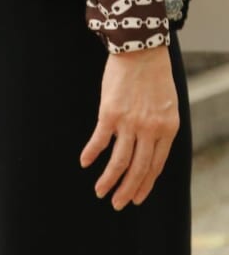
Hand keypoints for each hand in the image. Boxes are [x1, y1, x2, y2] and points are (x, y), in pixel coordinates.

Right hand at [80, 46, 178, 209]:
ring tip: (100, 192)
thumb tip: (147, 150)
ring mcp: (131, 123)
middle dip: (127, 190)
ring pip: (119, 161)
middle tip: (117, 204)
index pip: (156, 165)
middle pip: (138, 169)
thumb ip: (160, 128)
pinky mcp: (111, 114)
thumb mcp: (167, 105)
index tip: (136, 199)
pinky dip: (91, 153)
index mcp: (168, 128)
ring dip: (108, 180)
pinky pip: (100, 141)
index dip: (145, 185)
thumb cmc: (154, 77)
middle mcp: (151, 129)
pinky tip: (85, 163)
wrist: (142, 51)